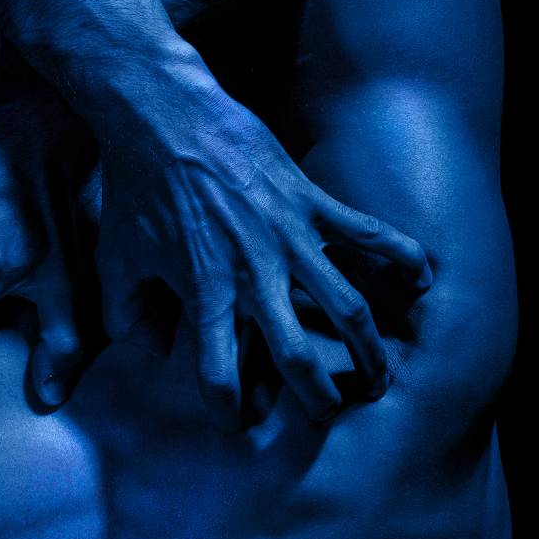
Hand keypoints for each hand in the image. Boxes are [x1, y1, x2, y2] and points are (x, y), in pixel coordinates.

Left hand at [93, 64, 432, 428]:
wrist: (163, 115)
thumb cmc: (135, 187)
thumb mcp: (115, 258)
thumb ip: (126, 314)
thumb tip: (147, 352)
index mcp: (204, 295)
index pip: (219, 375)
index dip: (228, 410)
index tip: (237, 422)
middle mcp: (253, 275)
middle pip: (296, 357)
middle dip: (317, 397)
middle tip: (330, 415)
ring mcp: (288, 238)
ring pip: (346, 307)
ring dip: (370, 349)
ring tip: (383, 376)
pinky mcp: (310, 201)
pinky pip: (368, 233)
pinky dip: (401, 257)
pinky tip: (423, 281)